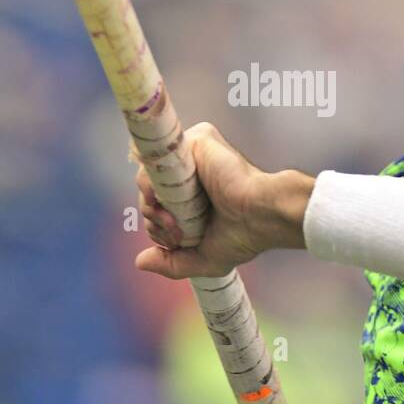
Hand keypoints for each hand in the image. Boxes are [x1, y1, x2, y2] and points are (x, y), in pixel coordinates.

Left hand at [134, 122, 271, 278]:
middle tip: (176, 233)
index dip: (158, 226)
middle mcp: (192, 171)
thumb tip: (141, 262)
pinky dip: (152, 181)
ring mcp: (193, 154)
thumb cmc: (243, 236)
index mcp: (195, 194)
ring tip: (173, 221)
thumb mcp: (202, 258)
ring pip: (150, 174)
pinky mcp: (196, 140)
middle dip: (154, 218)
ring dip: (151, 204)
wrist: (262, 216)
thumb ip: (171, 263)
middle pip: (151, 190)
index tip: (176, 240)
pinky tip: (164, 200)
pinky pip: (159, 156)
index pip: (159, 204)